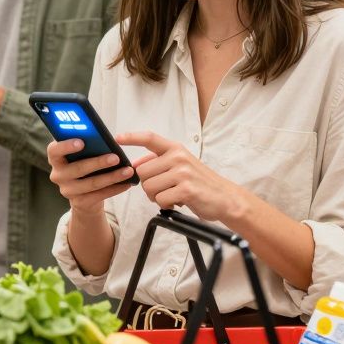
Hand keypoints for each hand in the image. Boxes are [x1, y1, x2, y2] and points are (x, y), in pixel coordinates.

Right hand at [46, 139, 134, 213]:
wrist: (82, 194)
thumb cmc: (84, 164)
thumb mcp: (81, 154)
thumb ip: (86, 145)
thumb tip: (103, 138)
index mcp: (55, 158)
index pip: (54, 150)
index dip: (66, 146)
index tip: (81, 142)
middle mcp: (57, 175)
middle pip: (78, 168)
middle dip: (99, 162)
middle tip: (116, 157)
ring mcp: (67, 190)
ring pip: (91, 183)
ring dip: (112, 177)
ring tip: (127, 171)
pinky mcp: (78, 202)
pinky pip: (99, 195)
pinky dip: (115, 189)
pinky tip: (127, 183)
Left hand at [117, 132, 243, 221]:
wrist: (225, 198)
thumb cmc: (200, 183)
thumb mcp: (181, 166)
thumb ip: (160, 162)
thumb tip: (135, 165)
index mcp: (176, 149)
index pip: (150, 138)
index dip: (132, 137)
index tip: (117, 138)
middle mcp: (178, 157)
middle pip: (143, 172)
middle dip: (148, 185)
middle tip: (164, 190)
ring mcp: (182, 173)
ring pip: (149, 187)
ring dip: (156, 197)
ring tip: (172, 196)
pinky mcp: (186, 189)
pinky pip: (160, 199)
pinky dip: (165, 205)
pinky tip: (177, 203)